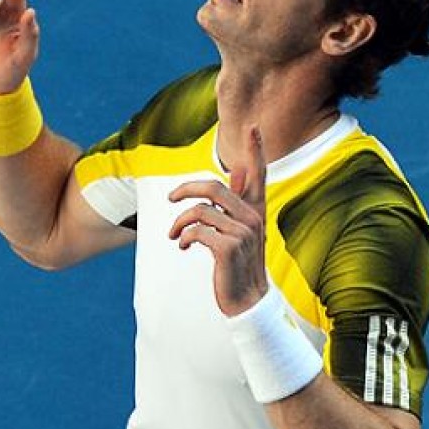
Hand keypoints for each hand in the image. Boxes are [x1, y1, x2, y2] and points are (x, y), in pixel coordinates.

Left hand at [168, 125, 268, 315]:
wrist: (247, 301)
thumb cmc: (240, 265)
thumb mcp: (241, 231)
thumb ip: (238, 201)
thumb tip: (237, 171)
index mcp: (256, 211)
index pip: (258, 175)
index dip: (255, 151)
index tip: (253, 126)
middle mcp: (253, 218)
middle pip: (213, 187)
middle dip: (185, 189)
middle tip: (170, 198)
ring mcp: (243, 234)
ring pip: (199, 211)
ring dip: (179, 223)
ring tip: (176, 236)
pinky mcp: (229, 249)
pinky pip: (197, 232)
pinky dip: (185, 238)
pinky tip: (185, 248)